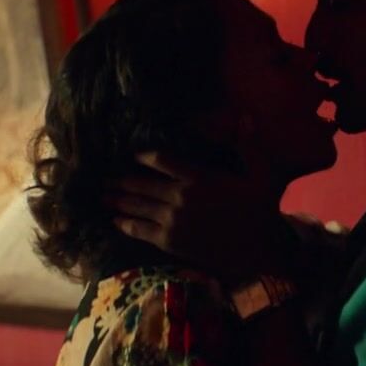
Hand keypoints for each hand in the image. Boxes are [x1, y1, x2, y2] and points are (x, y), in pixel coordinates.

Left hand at [106, 152, 292, 276]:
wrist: (262, 249)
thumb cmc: (262, 210)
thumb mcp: (260, 172)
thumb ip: (247, 144)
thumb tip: (246, 116)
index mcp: (200, 176)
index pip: (162, 159)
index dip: (144, 156)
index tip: (134, 156)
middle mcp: (182, 195)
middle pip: (141, 184)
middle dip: (121, 180)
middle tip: (105, 178)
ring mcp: (173, 219)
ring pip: (137, 206)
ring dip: (118, 201)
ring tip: (103, 197)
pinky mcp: (170, 241)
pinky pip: (140, 230)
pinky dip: (125, 224)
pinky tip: (116, 221)